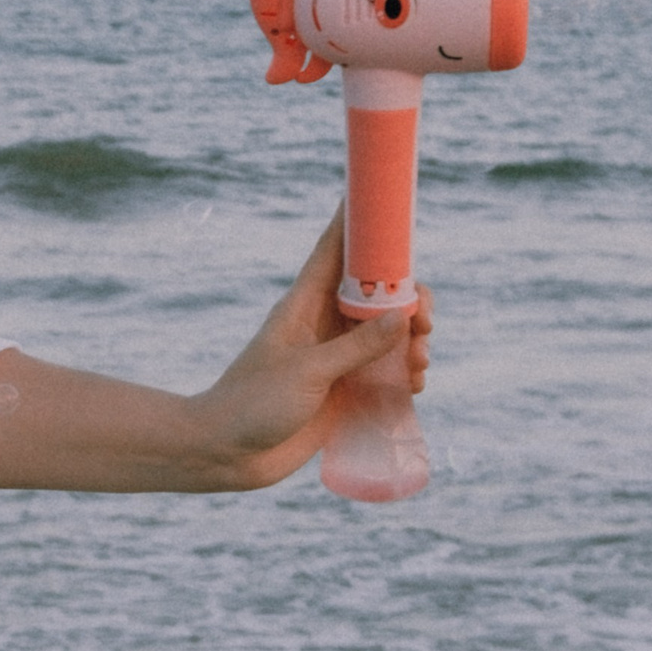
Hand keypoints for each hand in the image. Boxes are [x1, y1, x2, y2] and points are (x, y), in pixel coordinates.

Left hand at [190, 206, 433, 488]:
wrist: (228, 453)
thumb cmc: (255, 403)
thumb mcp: (308, 372)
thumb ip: (356, 347)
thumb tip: (403, 316)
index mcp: (304, 304)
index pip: (335, 249)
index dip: (360, 220)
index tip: (389, 196)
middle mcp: (324, 324)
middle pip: (378, 292)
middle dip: (409, 301)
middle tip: (423, 323)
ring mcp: (336, 357)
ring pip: (388, 333)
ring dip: (413, 342)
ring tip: (419, 364)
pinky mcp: (344, 389)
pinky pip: (386, 371)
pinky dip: (406, 373)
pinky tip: (413, 386)